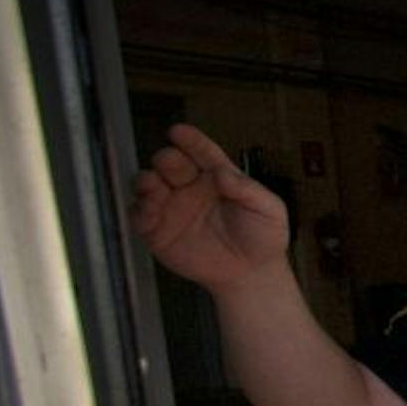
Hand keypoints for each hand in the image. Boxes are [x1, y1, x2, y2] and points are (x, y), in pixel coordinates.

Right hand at [132, 124, 289, 290]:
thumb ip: (248, 191)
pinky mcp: (157, 230)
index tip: (179, 132)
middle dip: (167, 159)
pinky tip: (147, 209)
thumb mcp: (268, 210)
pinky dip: (138, 209)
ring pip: (148, 184)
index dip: (190, 141)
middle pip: (170, 163)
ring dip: (146, 180)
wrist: (251, 273)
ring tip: (151, 183)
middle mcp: (189, 186)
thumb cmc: (263, 236)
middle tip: (169, 162)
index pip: (201, 152)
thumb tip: (223, 173)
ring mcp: (171, 206)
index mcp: (216, 175)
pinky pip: (139, 215)